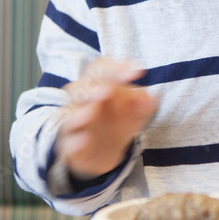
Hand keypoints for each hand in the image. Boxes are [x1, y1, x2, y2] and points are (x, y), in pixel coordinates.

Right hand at [57, 58, 158, 179]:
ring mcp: (74, 124)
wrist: (108, 152)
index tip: (138, 71)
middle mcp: (82, 101)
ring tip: (93, 111)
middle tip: (108, 89)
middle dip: (92, 87)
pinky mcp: (71, 146)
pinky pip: (69, 142)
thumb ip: (143, 101)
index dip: (115, 67)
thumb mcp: (137, 110)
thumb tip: (150, 98)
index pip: (100, 68)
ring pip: (68, 114)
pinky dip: (75, 141)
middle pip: (78, 87)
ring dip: (80, 112)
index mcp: (98, 85)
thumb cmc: (120, 121)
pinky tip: (85, 140)